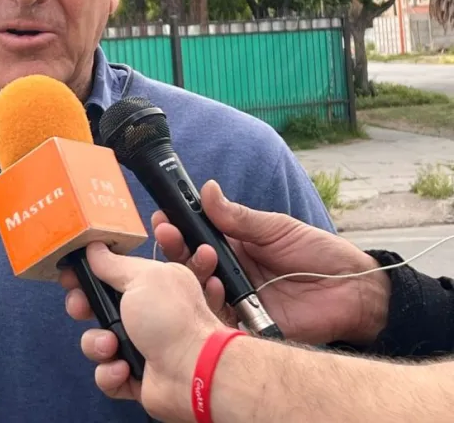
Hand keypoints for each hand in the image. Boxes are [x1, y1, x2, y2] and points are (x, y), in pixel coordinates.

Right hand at [60, 242, 223, 421]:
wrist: (193, 371)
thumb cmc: (172, 319)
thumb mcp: (141, 278)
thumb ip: (113, 263)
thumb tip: (94, 248)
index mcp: (148, 286)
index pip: (108, 275)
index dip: (86, 274)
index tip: (71, 274)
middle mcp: (142, 315)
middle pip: (95, 307)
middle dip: (82, 307)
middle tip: (81, 307)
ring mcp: (138, 346)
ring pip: (96, 342)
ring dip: (97, 344)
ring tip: (111, 346)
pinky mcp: (134, 376)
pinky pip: (105, 374)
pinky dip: (110, 373)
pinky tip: (123, 369)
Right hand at [154, 180, 390, 345]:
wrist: (353, 290)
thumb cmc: (318, 254)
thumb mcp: (276, 228)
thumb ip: (240, 216)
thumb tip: (207, 190)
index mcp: (232, 247)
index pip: (195, 236)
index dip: (176, 226)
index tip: (163, 215)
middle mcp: (227, 274)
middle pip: (188, 263)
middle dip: (174, 247)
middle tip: (168, 233)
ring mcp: (234, 300)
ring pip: (196, 290)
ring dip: (190, 271)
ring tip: (202, 256)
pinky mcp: (244, 325)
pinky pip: (216, 317)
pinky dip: (209, 302)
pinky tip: (213, 286)